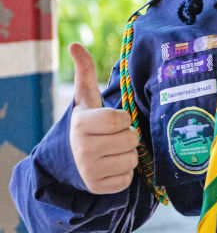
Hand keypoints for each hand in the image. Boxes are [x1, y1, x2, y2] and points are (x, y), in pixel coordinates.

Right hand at [68, 43, 138, 193]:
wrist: (69, 159)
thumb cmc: (87, 123)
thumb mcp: (85, 99)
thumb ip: (85, 72)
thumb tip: (74, 44)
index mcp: (82, 124)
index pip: (121, 119)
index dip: (123, 119)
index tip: (114, 120)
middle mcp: (83, 148)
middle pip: (131, 140)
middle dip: (127, 137)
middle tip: (113, 137)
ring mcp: (89, 171)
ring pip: (132, 159)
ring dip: (128, 154)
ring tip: (112, 150)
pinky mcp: (98, 188)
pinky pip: (127, 178)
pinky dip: (123, 173)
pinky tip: (110, 166)